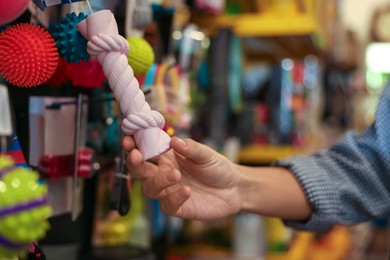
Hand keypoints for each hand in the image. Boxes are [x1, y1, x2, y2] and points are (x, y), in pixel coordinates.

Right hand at [122, 136, 242, 219]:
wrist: (235, 188)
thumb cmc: (217, 167)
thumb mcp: (206, 154)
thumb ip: (190, 148)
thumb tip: (174, 140)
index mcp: (168, 157)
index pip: (146, 150)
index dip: (134, 145)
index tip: (129, 139)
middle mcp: (164, 174)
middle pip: (140, 171)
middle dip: (134, 163)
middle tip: (137, 155)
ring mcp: (169, 191)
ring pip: (149, 189)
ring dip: (158, 181)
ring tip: (175, 174)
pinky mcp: (178, 207)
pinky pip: (167, 205)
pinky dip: (174, 198)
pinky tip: (187, 191)